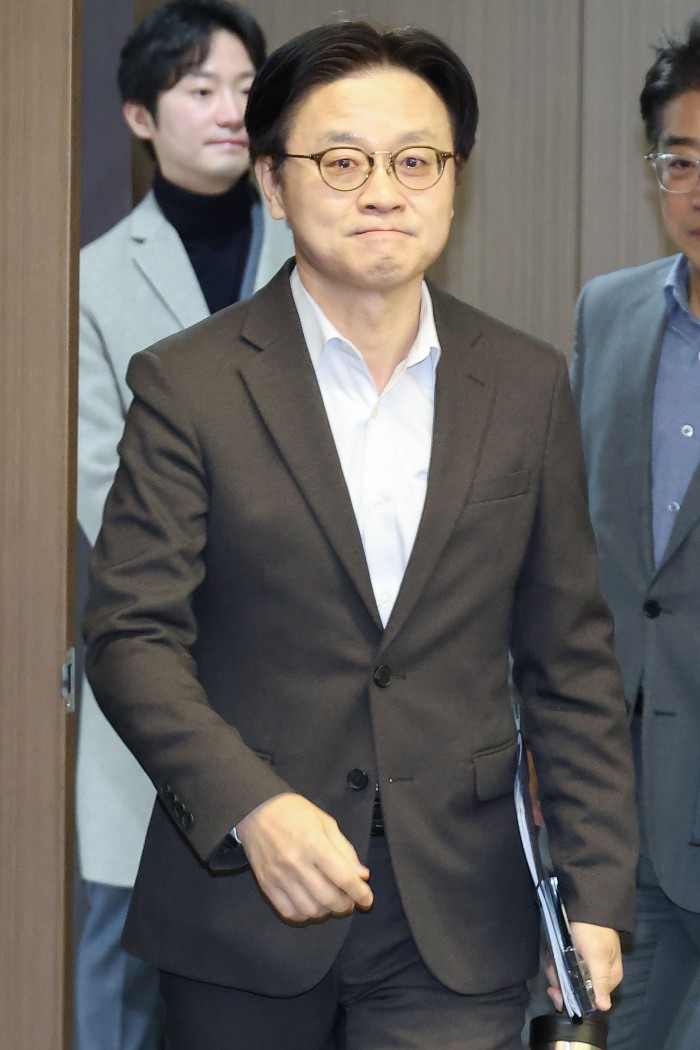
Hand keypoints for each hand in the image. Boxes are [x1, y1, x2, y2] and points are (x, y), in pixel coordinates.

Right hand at [236, 792, 372, 923]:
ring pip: (310, 910)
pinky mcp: (266, 885)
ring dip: (326, 911)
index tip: (368, 900)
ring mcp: (279, 877)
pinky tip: (310, 904)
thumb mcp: (326, 822)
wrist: (256, 809)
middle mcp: (296, 863)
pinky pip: (288, 912)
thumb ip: (345, 850)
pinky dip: (304, 915)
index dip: (361, 893)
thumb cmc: (294, 812)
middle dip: (346, 905)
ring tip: (331, 902)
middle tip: (350, 900)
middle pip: (328, 899)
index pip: (344, 878)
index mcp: (314, 844)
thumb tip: (362, 876)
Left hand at [546, 922, 621, 1011]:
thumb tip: (605, 1008)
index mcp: (610, 977)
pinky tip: (552, 954)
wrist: (586, 902)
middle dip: (560, 980)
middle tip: (551, 966)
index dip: (572, 999)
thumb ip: (600, 982)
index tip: (555, 991)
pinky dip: (556, 961)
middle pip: (577, 989)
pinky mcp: (576, 953)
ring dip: (556, 969)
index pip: (591, 1000)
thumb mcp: (597, 956)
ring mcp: (586, 963)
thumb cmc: (594, 930)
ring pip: (568, 977)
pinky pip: (564, 965)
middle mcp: (599, 973)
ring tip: (551, 958)